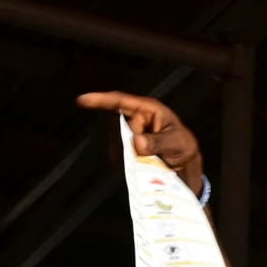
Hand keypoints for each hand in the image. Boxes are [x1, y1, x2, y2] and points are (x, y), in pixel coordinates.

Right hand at [76, 91, 204, 195]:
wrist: (185, 165)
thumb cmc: (184, 147)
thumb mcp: (177, 143)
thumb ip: (158, 142)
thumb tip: (137, 142)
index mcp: (149, 109)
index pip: (121, 101)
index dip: (101, 100)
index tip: (82, 100)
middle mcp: (136, 118)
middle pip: (119, 127)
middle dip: (127, 142)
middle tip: (147, 154)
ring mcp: (130, 132)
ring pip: (118, 142)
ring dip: (128, 154)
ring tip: (147, 161)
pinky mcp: (127, 147)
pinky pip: (120, 152)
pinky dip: (125, 161)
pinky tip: (137, 167)